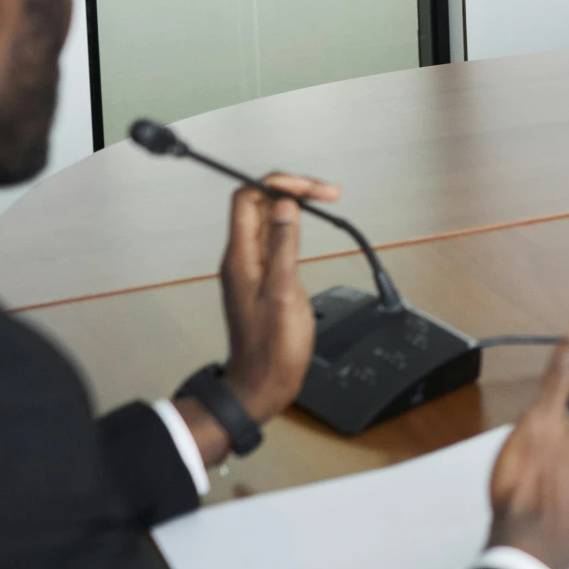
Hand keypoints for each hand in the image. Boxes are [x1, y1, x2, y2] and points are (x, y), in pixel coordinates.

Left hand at [177, 170, 339, 466]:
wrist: (261, 385)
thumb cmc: (273, 348)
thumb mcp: (283, 293)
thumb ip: (284, 246)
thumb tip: (285, 204)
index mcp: (241, 257)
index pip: (249, 198)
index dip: (279, 183)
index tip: (312, 189)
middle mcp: (241, 257)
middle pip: (259, 203)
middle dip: (292, 189)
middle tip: (327, 193)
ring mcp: (250, 267)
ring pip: (267, 219)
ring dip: (294, 204)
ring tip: (324, 202)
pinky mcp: (262, 278)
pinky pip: (274, 238)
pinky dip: (293, 226)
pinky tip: (310, 229)